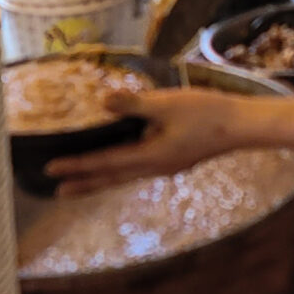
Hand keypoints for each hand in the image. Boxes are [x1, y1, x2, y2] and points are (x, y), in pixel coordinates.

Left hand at [42, 88, 259, 197]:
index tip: (51, 170)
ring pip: (125, 175)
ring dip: (101, 179)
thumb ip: (134, 104)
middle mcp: (155, 168)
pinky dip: (121, 170)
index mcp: (150, 156)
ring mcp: (166, 166)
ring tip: (81, 183)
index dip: (77, 165)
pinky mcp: (175, 160)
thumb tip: (103, 101)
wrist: (242, 126)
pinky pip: (139, 169)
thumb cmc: (207, 113)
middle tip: (58, 192)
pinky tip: (120, 164)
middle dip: (84, 183)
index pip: (104, 163)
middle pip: (112, 178)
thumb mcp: (168, 104)